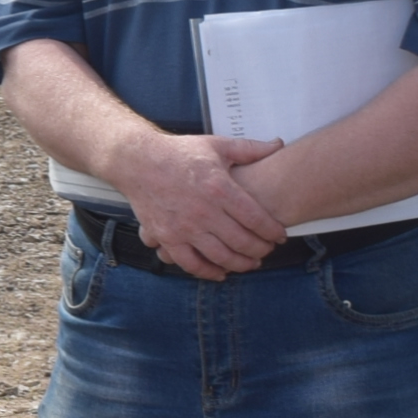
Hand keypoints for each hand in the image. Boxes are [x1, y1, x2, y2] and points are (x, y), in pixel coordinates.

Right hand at [111, 132, 286, 279]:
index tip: (280, 235)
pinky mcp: (168, 237)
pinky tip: (221, 273)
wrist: (138, 161)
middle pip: (242, 241)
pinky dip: (209, 272)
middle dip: (261, 250)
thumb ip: (249, 149)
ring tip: (251, 263)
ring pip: (221, 256)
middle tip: (267, 250)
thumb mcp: (216, 146)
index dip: (272, 231)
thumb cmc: (178, 153)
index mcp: (219, 188)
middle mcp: (204, 211)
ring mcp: (184, 227)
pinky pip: (191, 263)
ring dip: (241, 264)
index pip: (256, 218)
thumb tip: (278, 144)